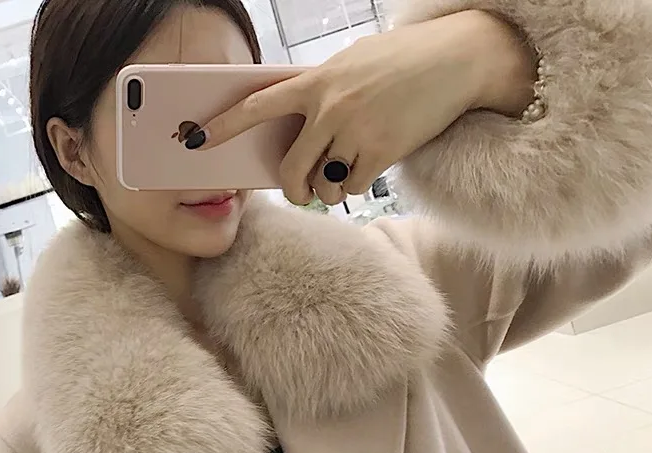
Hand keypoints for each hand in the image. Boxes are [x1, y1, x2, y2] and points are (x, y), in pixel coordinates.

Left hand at [195, 11, 534, 205]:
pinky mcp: (381, 153)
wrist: (456, 60)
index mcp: (315, 81)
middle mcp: (328, 108)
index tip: (195, 141)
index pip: (256, 106)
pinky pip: (353, 189)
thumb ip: (319, 92)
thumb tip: (294, 122)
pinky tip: (372, 166)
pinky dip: (358, 186)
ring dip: (331, 191)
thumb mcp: (350, 65)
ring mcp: (354, 132)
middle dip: (294, 191)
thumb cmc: (400, 62)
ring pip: (323, 187)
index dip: (223, 126)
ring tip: (347, 174)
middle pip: (290, 171)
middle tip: (303, 193)